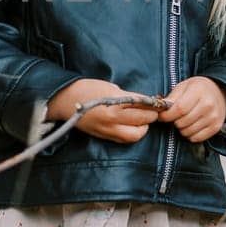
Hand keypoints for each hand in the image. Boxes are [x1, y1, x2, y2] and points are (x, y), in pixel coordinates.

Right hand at [44, 78, 163, 143]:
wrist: (65, 101)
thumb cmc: (87, 89)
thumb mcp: (110, 87)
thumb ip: (128, 96)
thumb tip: (145, 101)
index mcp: (115, 103)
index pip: (143, 105)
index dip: (154, 103)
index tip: (160, 101)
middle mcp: (113, 119)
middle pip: (143, 121)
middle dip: (151, 115)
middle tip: (152, 110)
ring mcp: (108, 130)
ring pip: (136, 135)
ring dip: (143, 127)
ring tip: (141, 119)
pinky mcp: (105, 136)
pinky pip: (125, 139)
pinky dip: (132, 133)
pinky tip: (131, 125)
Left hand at [154, 75, 225, 143]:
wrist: (219, 93)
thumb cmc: (198, 89)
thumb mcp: (184, 86)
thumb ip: (172, 97)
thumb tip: (160, 108)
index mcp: (198, 91)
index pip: (179, 109)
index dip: (167, 115)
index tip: (163, 115)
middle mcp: (208, 105)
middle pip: (182, 122)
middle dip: (174, 121)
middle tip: (175, 116)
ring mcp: (213, 117)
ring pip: (187, 132)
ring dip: (182, 128)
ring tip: (184, 120)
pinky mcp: (216, 127)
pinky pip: (196, 138)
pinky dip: (190, 134)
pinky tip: (191, 125)